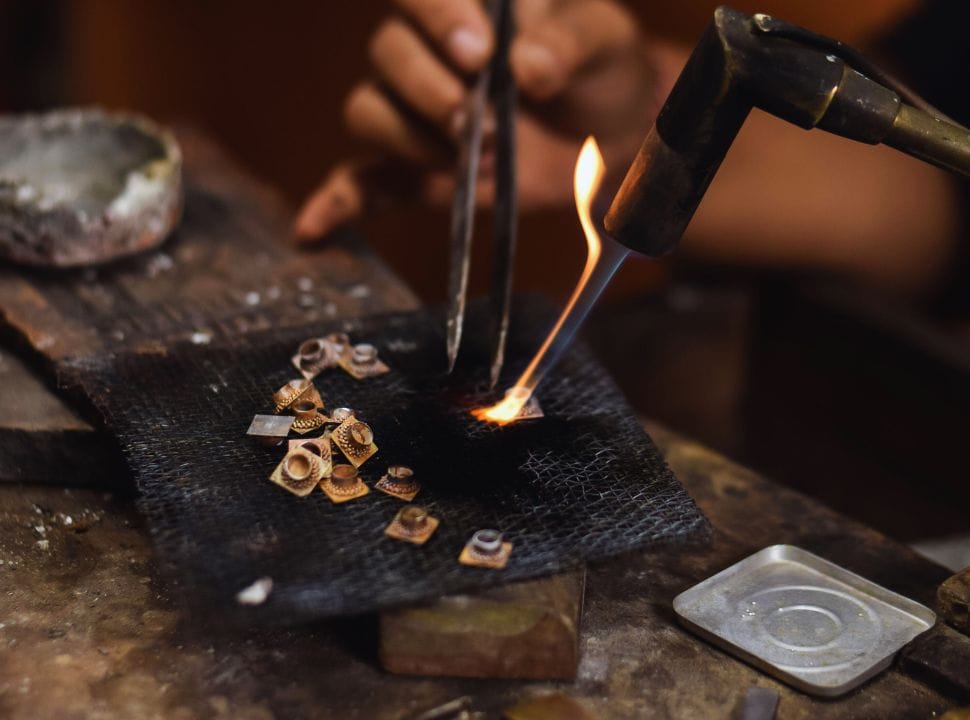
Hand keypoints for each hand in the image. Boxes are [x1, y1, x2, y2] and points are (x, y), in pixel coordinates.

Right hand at [295, 0, 667, 240]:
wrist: (614, 140)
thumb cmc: (605, 73)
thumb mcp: (604, 42)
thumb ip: (569, 44)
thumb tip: (527, 71)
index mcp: (469, 9)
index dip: (436, 17)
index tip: (478, 56)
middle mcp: (430, 54)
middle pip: (386, 54)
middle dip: (431, 91)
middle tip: (487, 124)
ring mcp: (419, 115)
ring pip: (368, 111)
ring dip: (412, 138)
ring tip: (474, 156)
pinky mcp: (421, 172)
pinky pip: (364, 182)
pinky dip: (338, 203)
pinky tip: (314, 228)